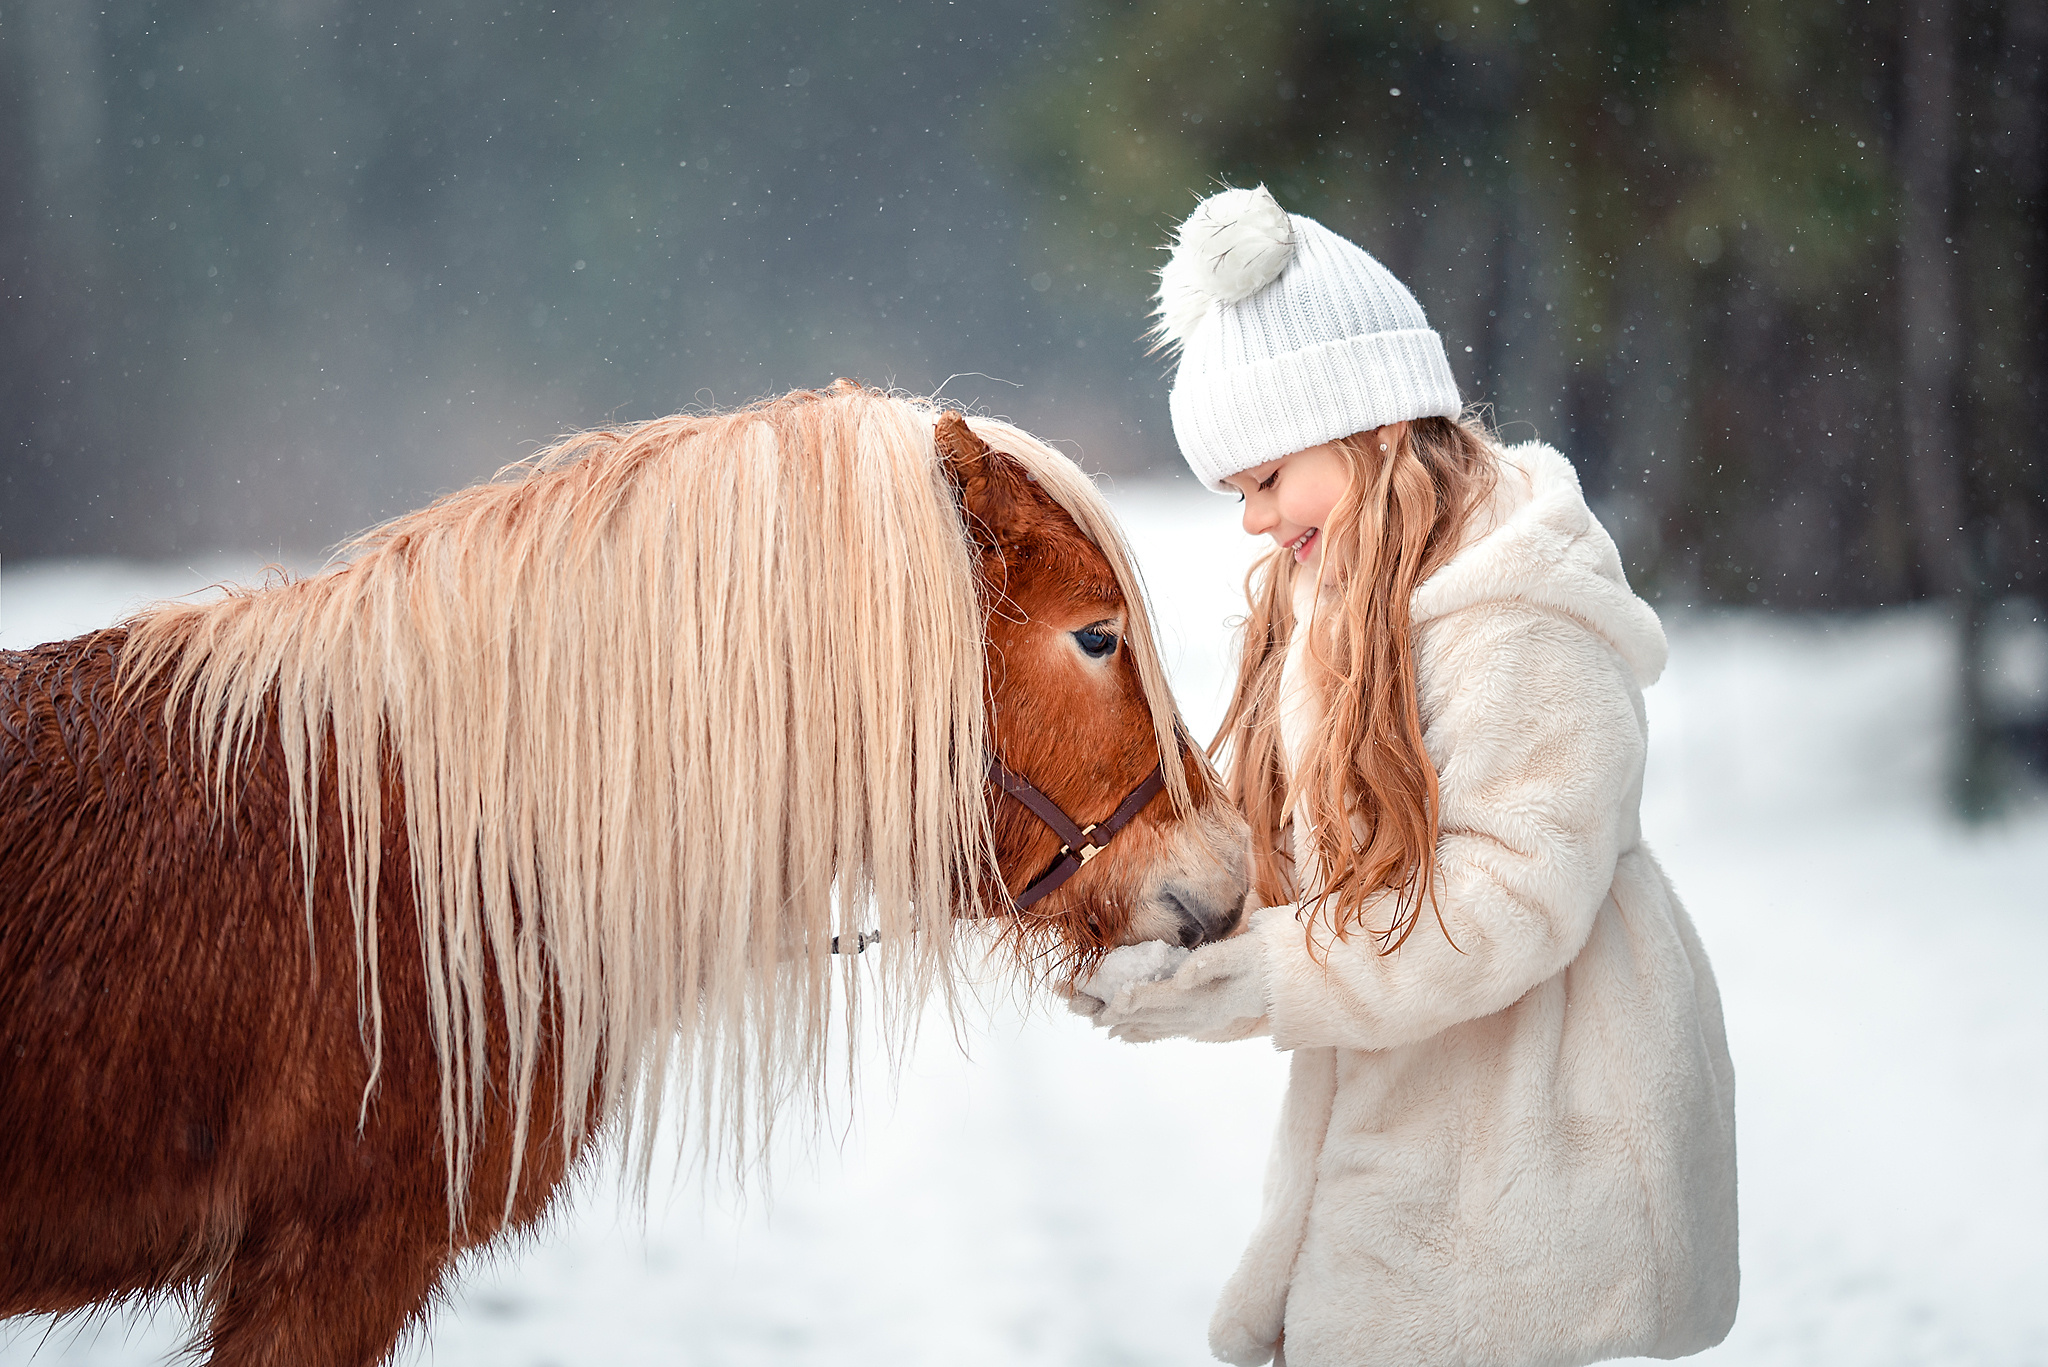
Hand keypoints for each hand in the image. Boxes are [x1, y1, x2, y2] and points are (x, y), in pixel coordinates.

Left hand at [1091, 932, 1269, 1043]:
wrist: (1283, 981)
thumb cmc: (1262, 959)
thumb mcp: (1242, 953)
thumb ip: (1212, 963)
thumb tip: (1182, 977)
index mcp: (1205, 1001)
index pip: (1160, 999)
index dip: (1133, 997)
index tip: (1109, 998)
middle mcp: (1196, 1017)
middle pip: (1148, 1016)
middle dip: (1115, 1013)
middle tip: (1084, 1011)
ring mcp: (1197, 1022)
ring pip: (1152, 1026)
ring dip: (1123, 1024)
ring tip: (1096, 1023)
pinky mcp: (1198, 1021)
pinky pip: (1164, 1030)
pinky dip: (1142, 1032)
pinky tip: (1125, 1034)